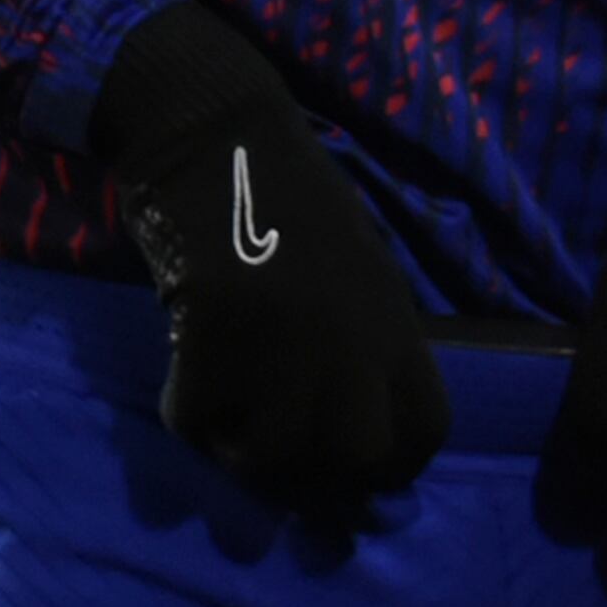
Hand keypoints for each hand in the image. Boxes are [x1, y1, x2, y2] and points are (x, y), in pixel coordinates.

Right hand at [94, 2, 447, 510]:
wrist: (217, 133)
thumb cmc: (288, 199)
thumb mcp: (362, 274)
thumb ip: (369, 349)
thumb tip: (359, 436)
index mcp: (396, 319)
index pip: (423, 434)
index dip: (385, 468)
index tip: (344, 463)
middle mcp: (353, 335)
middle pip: (354, 459)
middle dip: (312, 473)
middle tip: (273, 447)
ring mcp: (284, 333)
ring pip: (271, 454)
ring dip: (239, 450)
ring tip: (222, 416)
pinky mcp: (215, 325)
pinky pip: (196, 415)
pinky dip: (184, 411)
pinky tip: (182, 380)